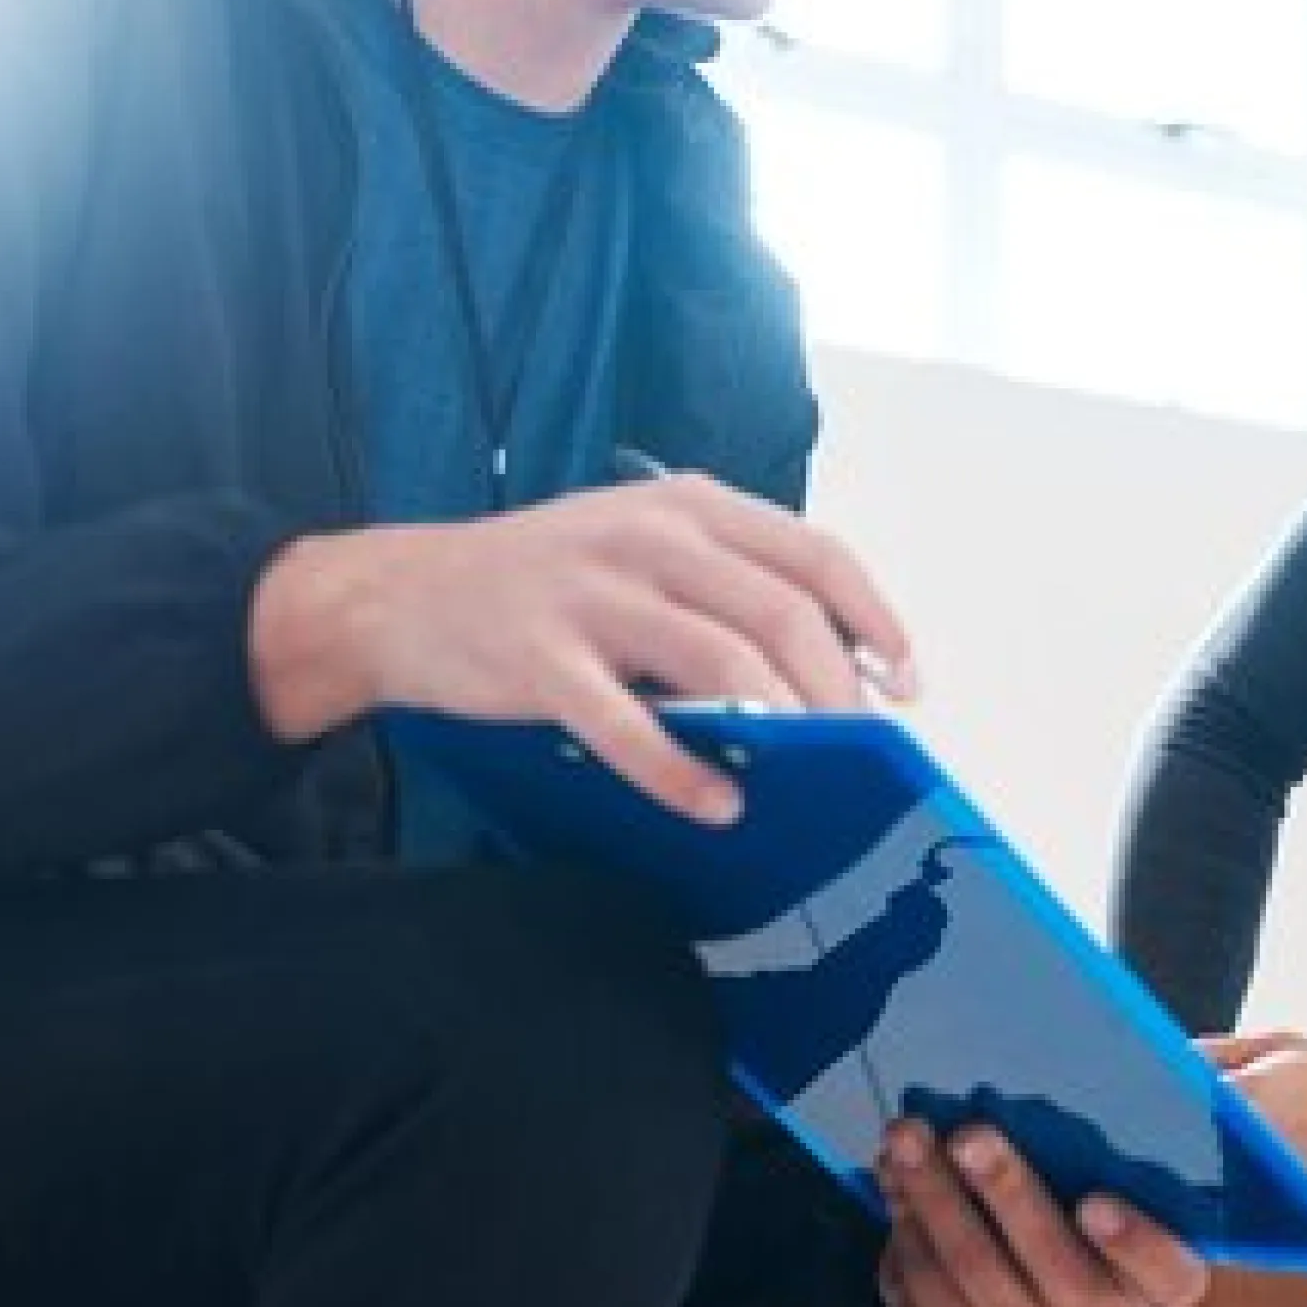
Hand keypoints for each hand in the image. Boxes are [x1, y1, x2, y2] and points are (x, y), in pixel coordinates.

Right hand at [248, 472, 917, 819]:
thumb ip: (727, 586)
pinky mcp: (540, 657)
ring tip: (803, 776)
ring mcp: (592, 594)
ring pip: (722, 663)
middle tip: (854, 746)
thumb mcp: (643, 548)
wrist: (400, 594)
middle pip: (783, 614)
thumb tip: (830, 667)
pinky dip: (682, 771)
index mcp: (688, 504)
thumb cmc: (544, 581)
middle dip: (837, 690)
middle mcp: (648, 537)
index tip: (905, 680)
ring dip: (778, 728)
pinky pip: (628, 723)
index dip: (875, 619)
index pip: (816, 553)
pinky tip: (716, 803)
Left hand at [872, 1122, 1207, 1306]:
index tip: (1096, 1201)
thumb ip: (1154, 1118)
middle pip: (1058, 1271)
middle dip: (1006, 1195)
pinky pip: (928, 1303)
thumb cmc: (1083, 1183)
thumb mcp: (1127, 1152)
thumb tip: (1207, 1058)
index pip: (1171, 1274)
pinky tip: (893, 1183)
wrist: (1018, 1263)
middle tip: (968, 1135)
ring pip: (979, 1281)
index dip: (1137, 1243)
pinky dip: (905, 1237)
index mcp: (1163, 1278)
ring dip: (934, 1205)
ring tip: (905, 1139)